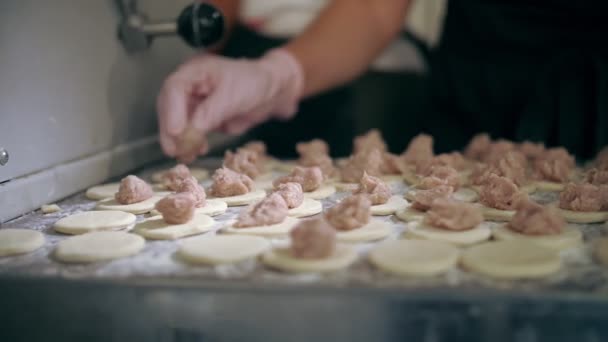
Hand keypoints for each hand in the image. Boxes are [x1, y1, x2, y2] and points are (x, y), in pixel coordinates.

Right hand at [156, 49, 302, 160]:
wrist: (270, 92)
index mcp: (195, 71)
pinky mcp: (201, 118)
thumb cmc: (254, 83)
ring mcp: (193, 102)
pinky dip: (190, 143)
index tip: (176, 131)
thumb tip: (191, 131)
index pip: (174, 88)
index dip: (171, 111)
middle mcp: (190, 86)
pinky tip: (196, 151)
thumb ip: (211, 112)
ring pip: (176, 122)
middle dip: (170, 130)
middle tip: (174, 149)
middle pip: (169, 107)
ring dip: (178, 140)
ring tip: (186, 154)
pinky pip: (189, 132)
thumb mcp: (233, 96)